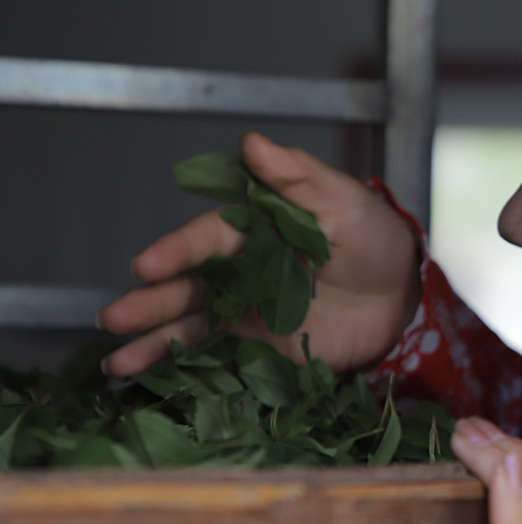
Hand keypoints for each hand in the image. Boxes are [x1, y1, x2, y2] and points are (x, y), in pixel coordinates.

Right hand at [96, 132, 422, 376]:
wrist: (403, 296)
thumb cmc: (374, 239)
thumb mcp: (343, 200)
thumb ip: (297, 176)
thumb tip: (251, 141)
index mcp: (253, 229)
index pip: (207, 239)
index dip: (177, 251)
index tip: (148, 264)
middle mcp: (239, 270)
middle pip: (186, 286)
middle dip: (150, 302)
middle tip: (115, 317)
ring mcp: (245, 312)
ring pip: (190, 325)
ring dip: (154, 342)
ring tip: (118, 360)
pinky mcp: (259, 349)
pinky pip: (217, 359)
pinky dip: (184, 371)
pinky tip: (150, 382)